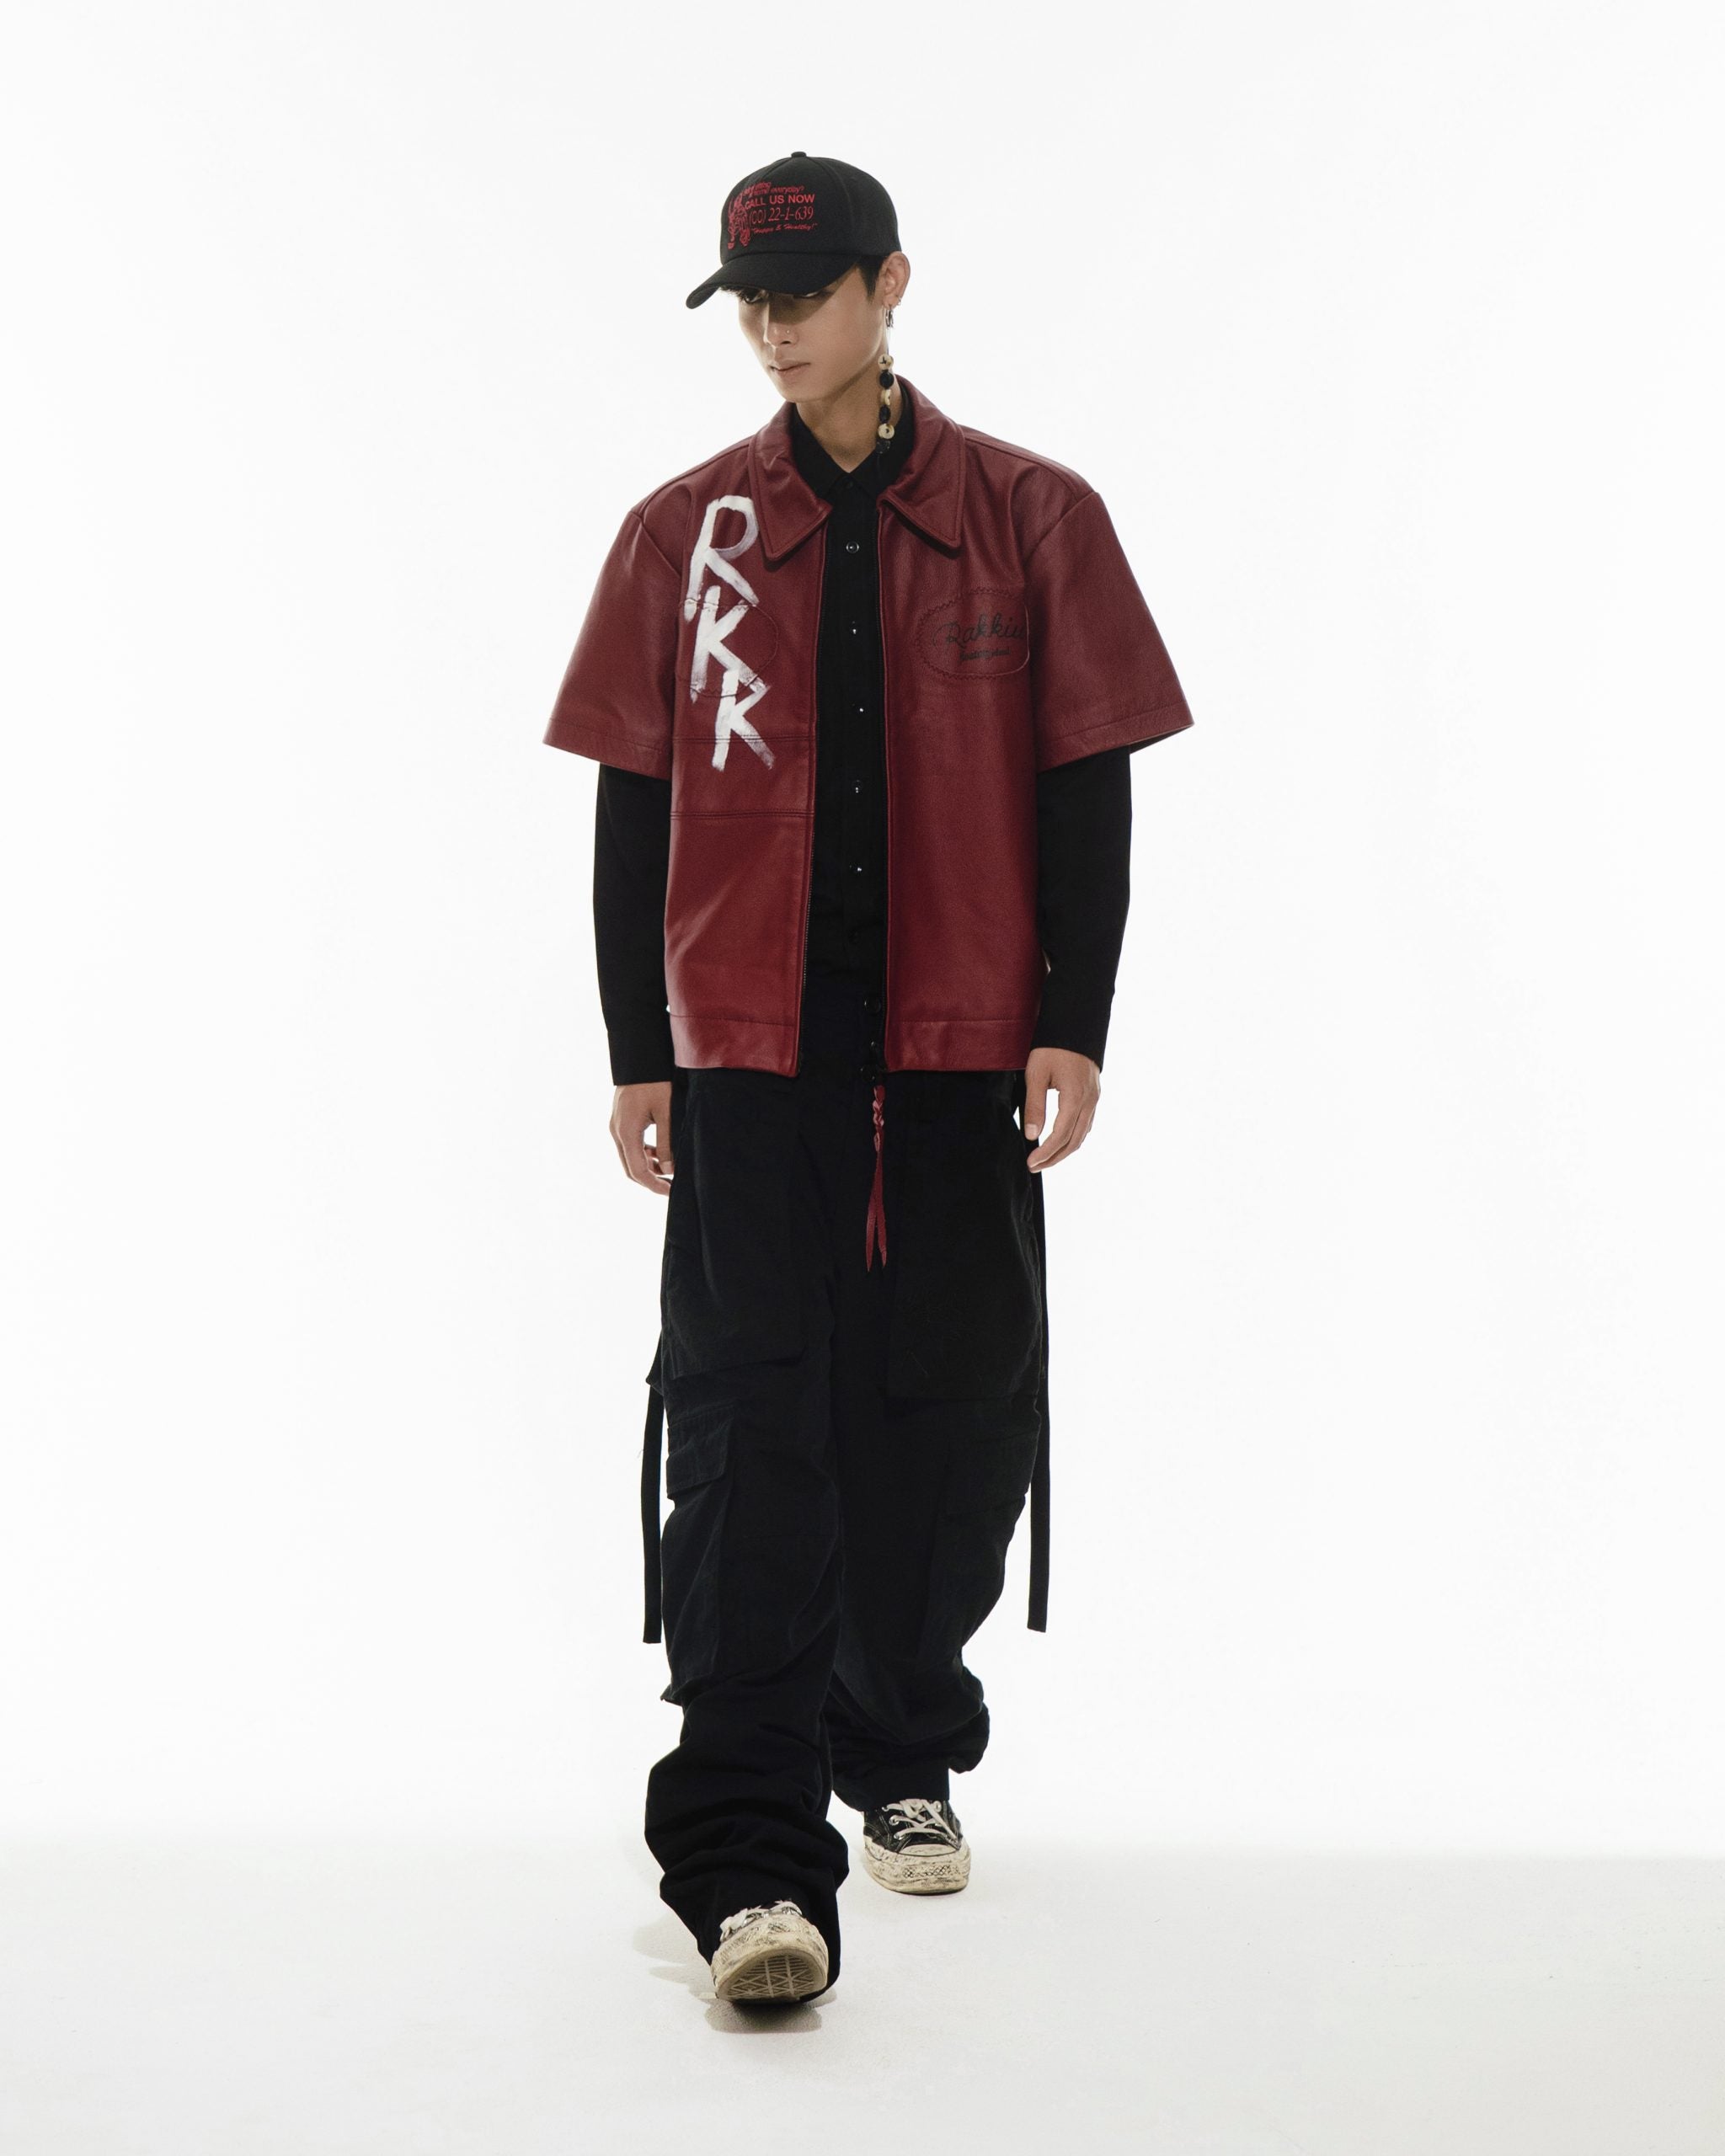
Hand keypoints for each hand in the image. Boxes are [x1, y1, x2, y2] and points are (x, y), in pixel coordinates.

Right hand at [610, 1079, 673, 1192]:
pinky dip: (643, 1153)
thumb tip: (669, 1170)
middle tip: (671, 1186)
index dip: (654, 1185)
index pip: (637, 1171)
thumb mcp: (666, 1112)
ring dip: (647, 1167)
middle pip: (630, 1168)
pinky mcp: (620, 1120)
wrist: (639, 1058)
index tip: (671, 1191)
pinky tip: (659, 1153)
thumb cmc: (655, 1082)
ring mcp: (616, 1126)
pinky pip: (630, 1145)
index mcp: (626, 1132)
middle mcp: (617, 1131)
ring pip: (629, 1157)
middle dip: (650, 1180)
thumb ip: (667, 1143)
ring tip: (669, 1170)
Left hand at [1023, 1047, 1098, 1172]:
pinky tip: (1061, 1141)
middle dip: (1054, 1158)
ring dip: (1064, 1150)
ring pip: (1083, 1134)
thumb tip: (1031, 1135)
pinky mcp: (1094, 1094)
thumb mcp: (1036, 1075)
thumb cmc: (1052, 1048)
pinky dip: (1074, 1137)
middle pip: (1074, 1141)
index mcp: (1075, 1098)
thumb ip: (1034, 1106)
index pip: (1060, 1136)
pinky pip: (1087, 1123)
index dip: (1045, 1153)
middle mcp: (1089, 1102)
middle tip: (1035, 1166)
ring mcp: (1094, 1098)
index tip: (1031, 1162)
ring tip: (1046, 1159)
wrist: (1075, 1024)